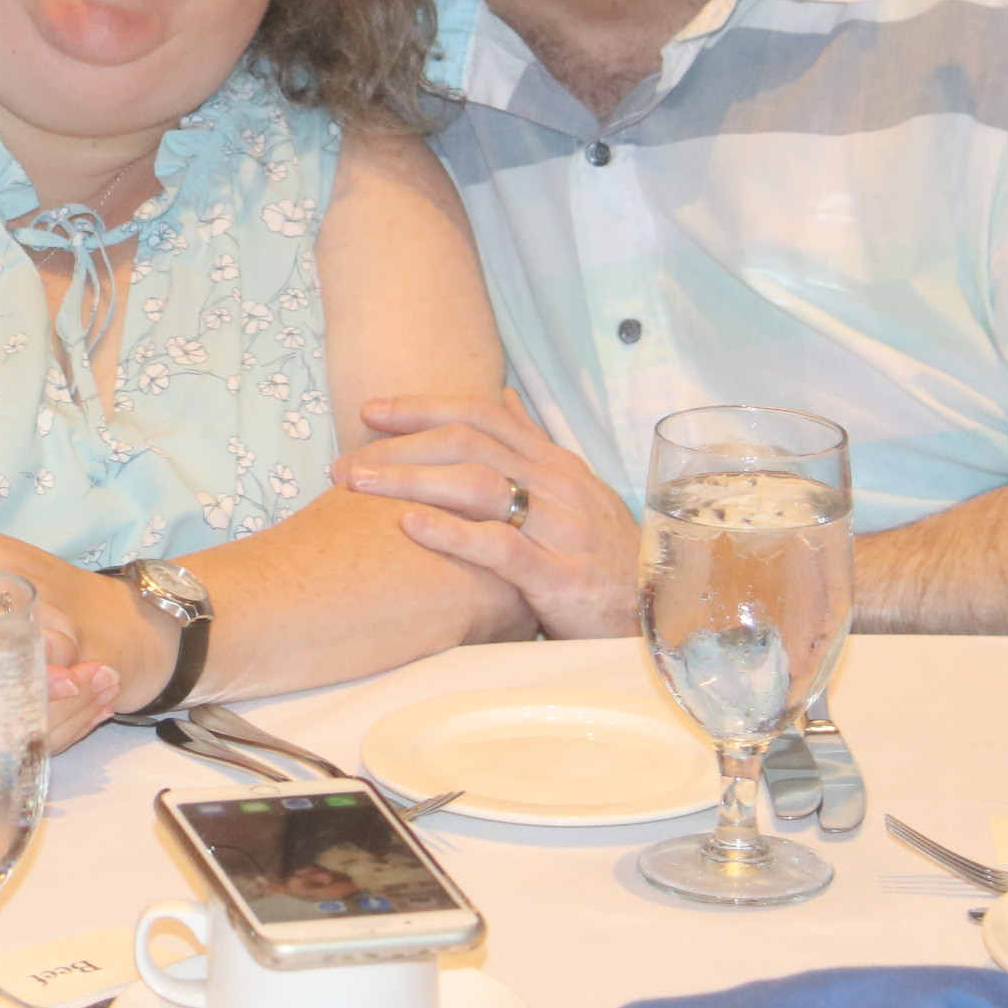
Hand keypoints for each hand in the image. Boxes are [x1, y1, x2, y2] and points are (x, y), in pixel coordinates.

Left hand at [336, 390, 637, 638]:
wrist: (661, 610)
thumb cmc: (604, 552)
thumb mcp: (576, 489)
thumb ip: (535, 445)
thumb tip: (506, 397)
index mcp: (554, 462)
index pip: (483, 415)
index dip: (424, 407)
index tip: (371, 410)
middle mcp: (556, 484)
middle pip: (468, 444)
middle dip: (399, 447)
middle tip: (346, 461)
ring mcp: (559, 527)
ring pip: (477, 485)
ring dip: (410, 479)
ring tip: (360, 485)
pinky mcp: (558, 575)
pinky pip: (499, 547)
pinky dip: (450, 534)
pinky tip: (409, 527)